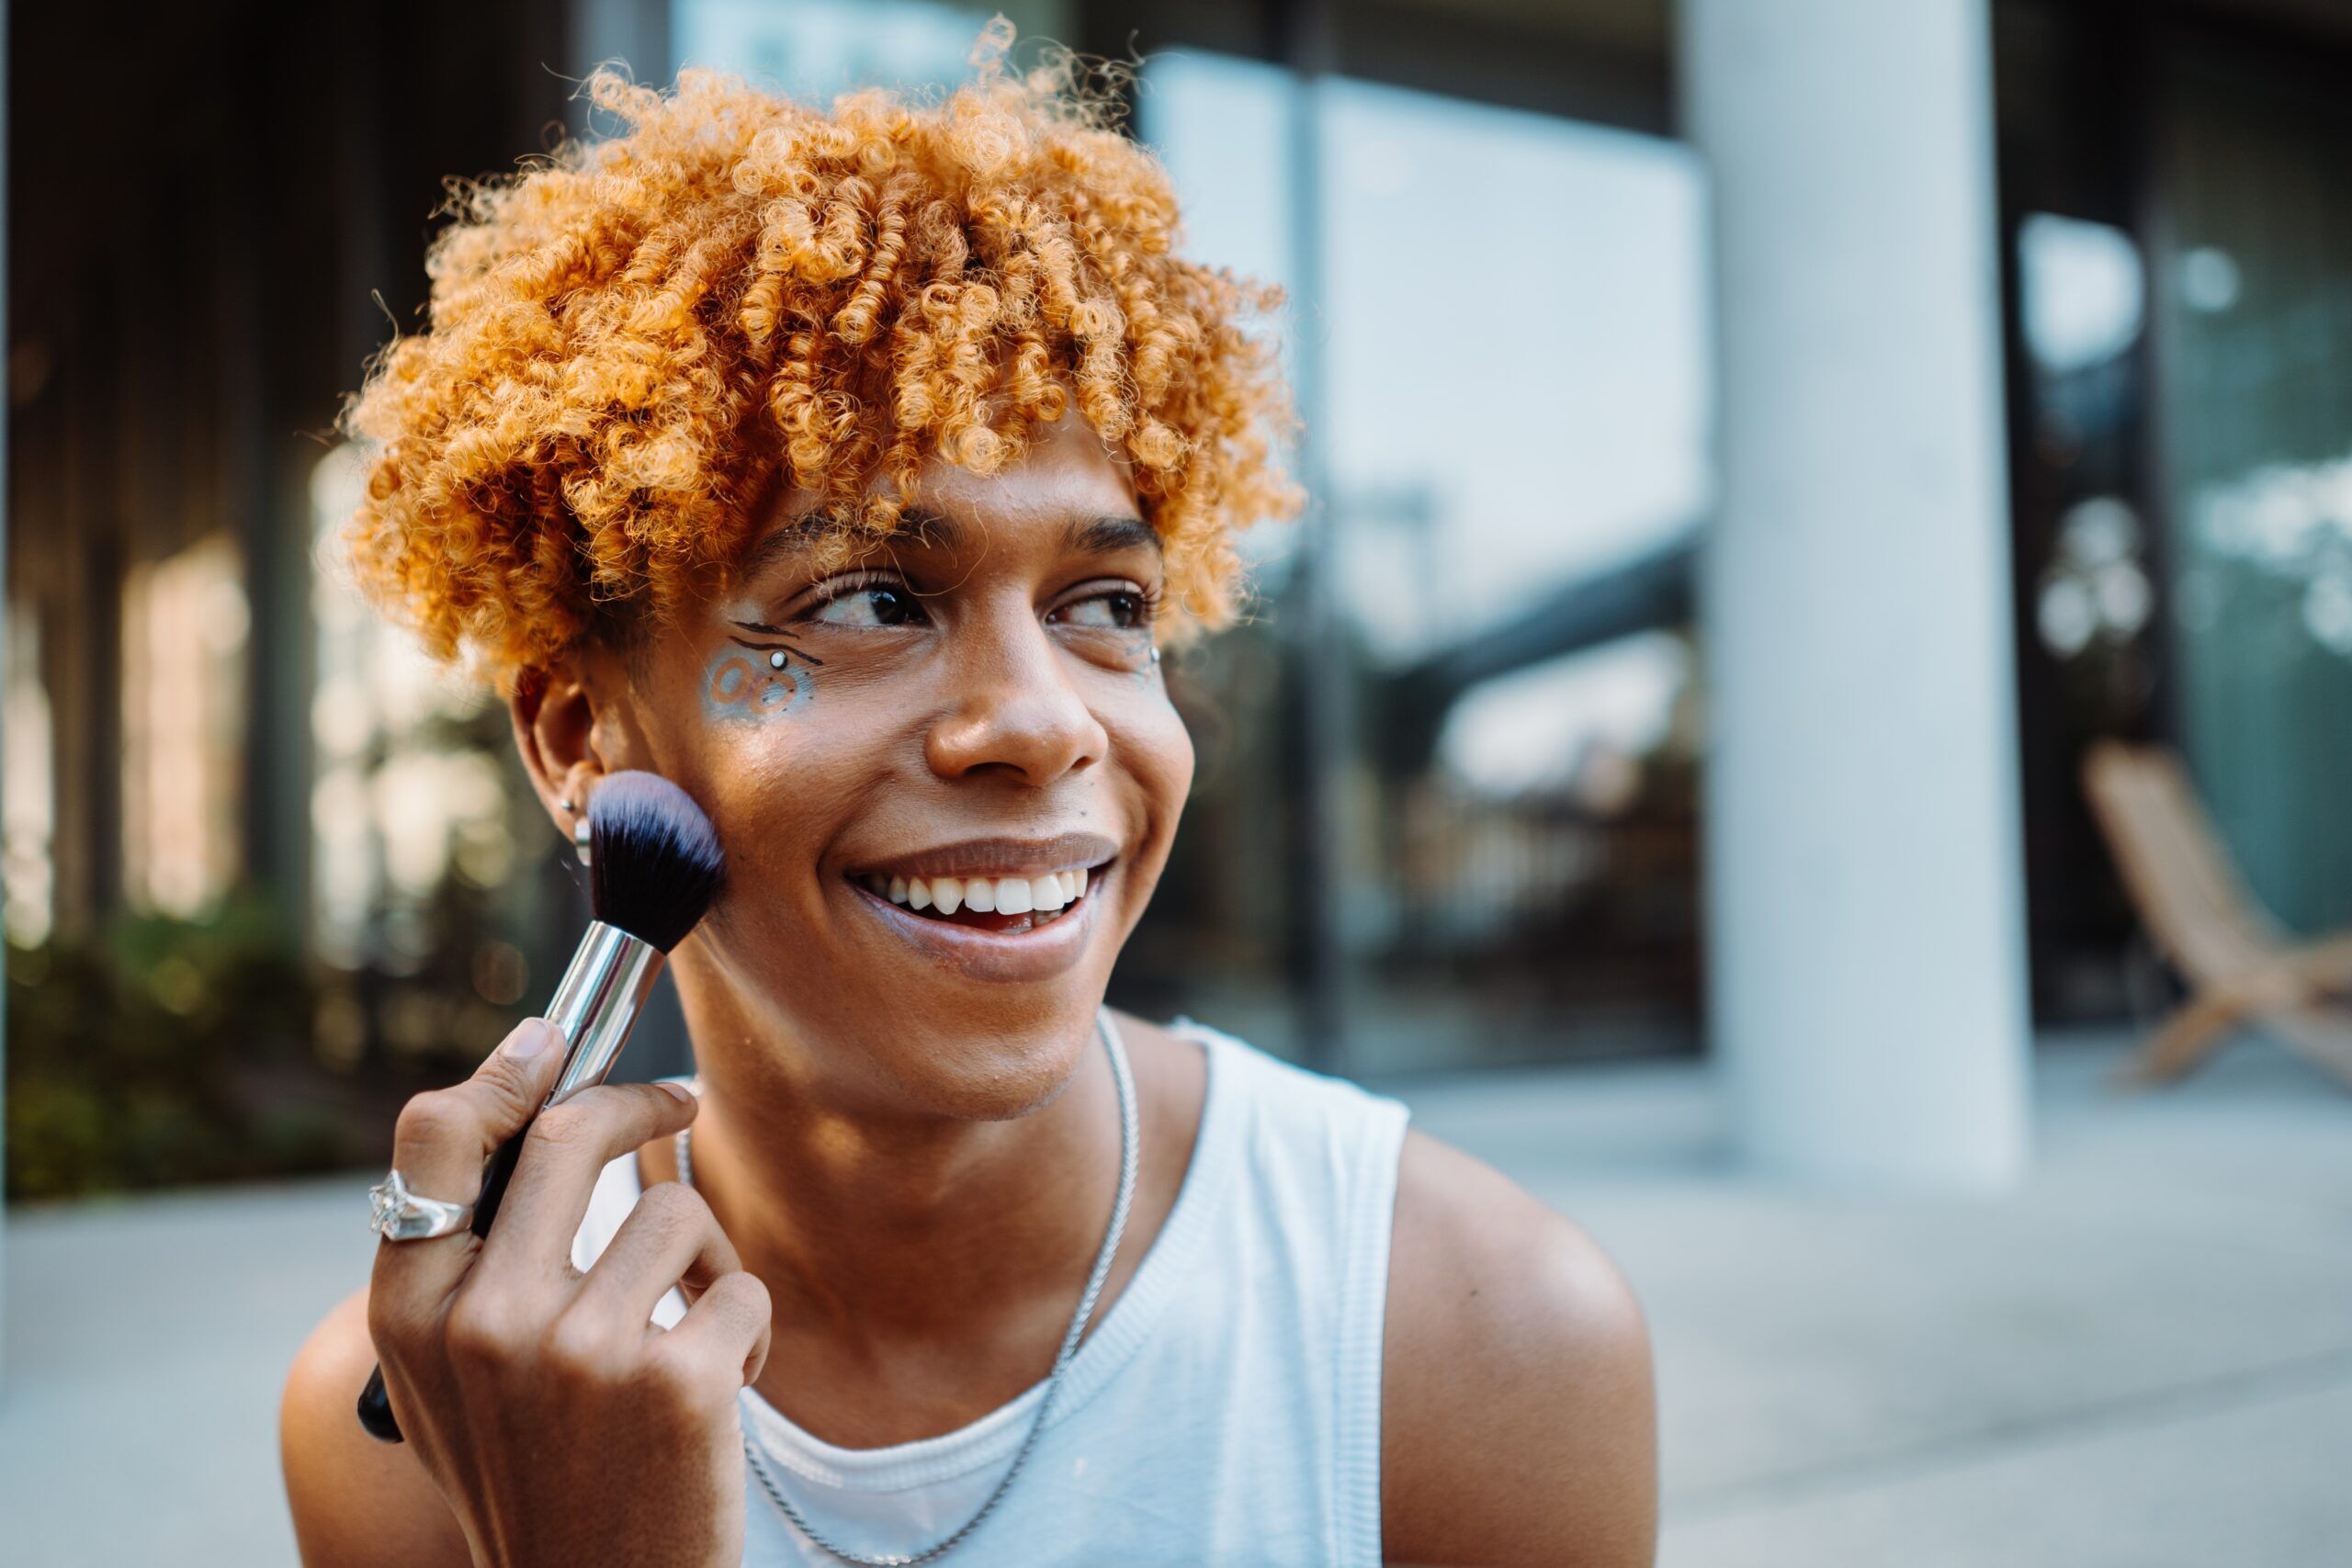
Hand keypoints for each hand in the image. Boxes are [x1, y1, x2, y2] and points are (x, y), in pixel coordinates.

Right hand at [366, 1018, 772, 1567]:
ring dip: (704, 1262)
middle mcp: (486, 1322)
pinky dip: (745, 1332)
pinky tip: (717, 1400)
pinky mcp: (678, 1381)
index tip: (555, 1042)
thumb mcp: (455, 1380)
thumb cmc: (538, 1480)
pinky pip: (742, 1289)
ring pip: (675, 1214)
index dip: (504, 1072)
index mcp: (413, 1315)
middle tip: (676, 1100)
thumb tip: (525, 1110)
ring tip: (686, 1340)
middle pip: (571, 1133)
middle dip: (637, 1100)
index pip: (435, 1140)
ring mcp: (581, 1349)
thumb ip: (467, 1264)